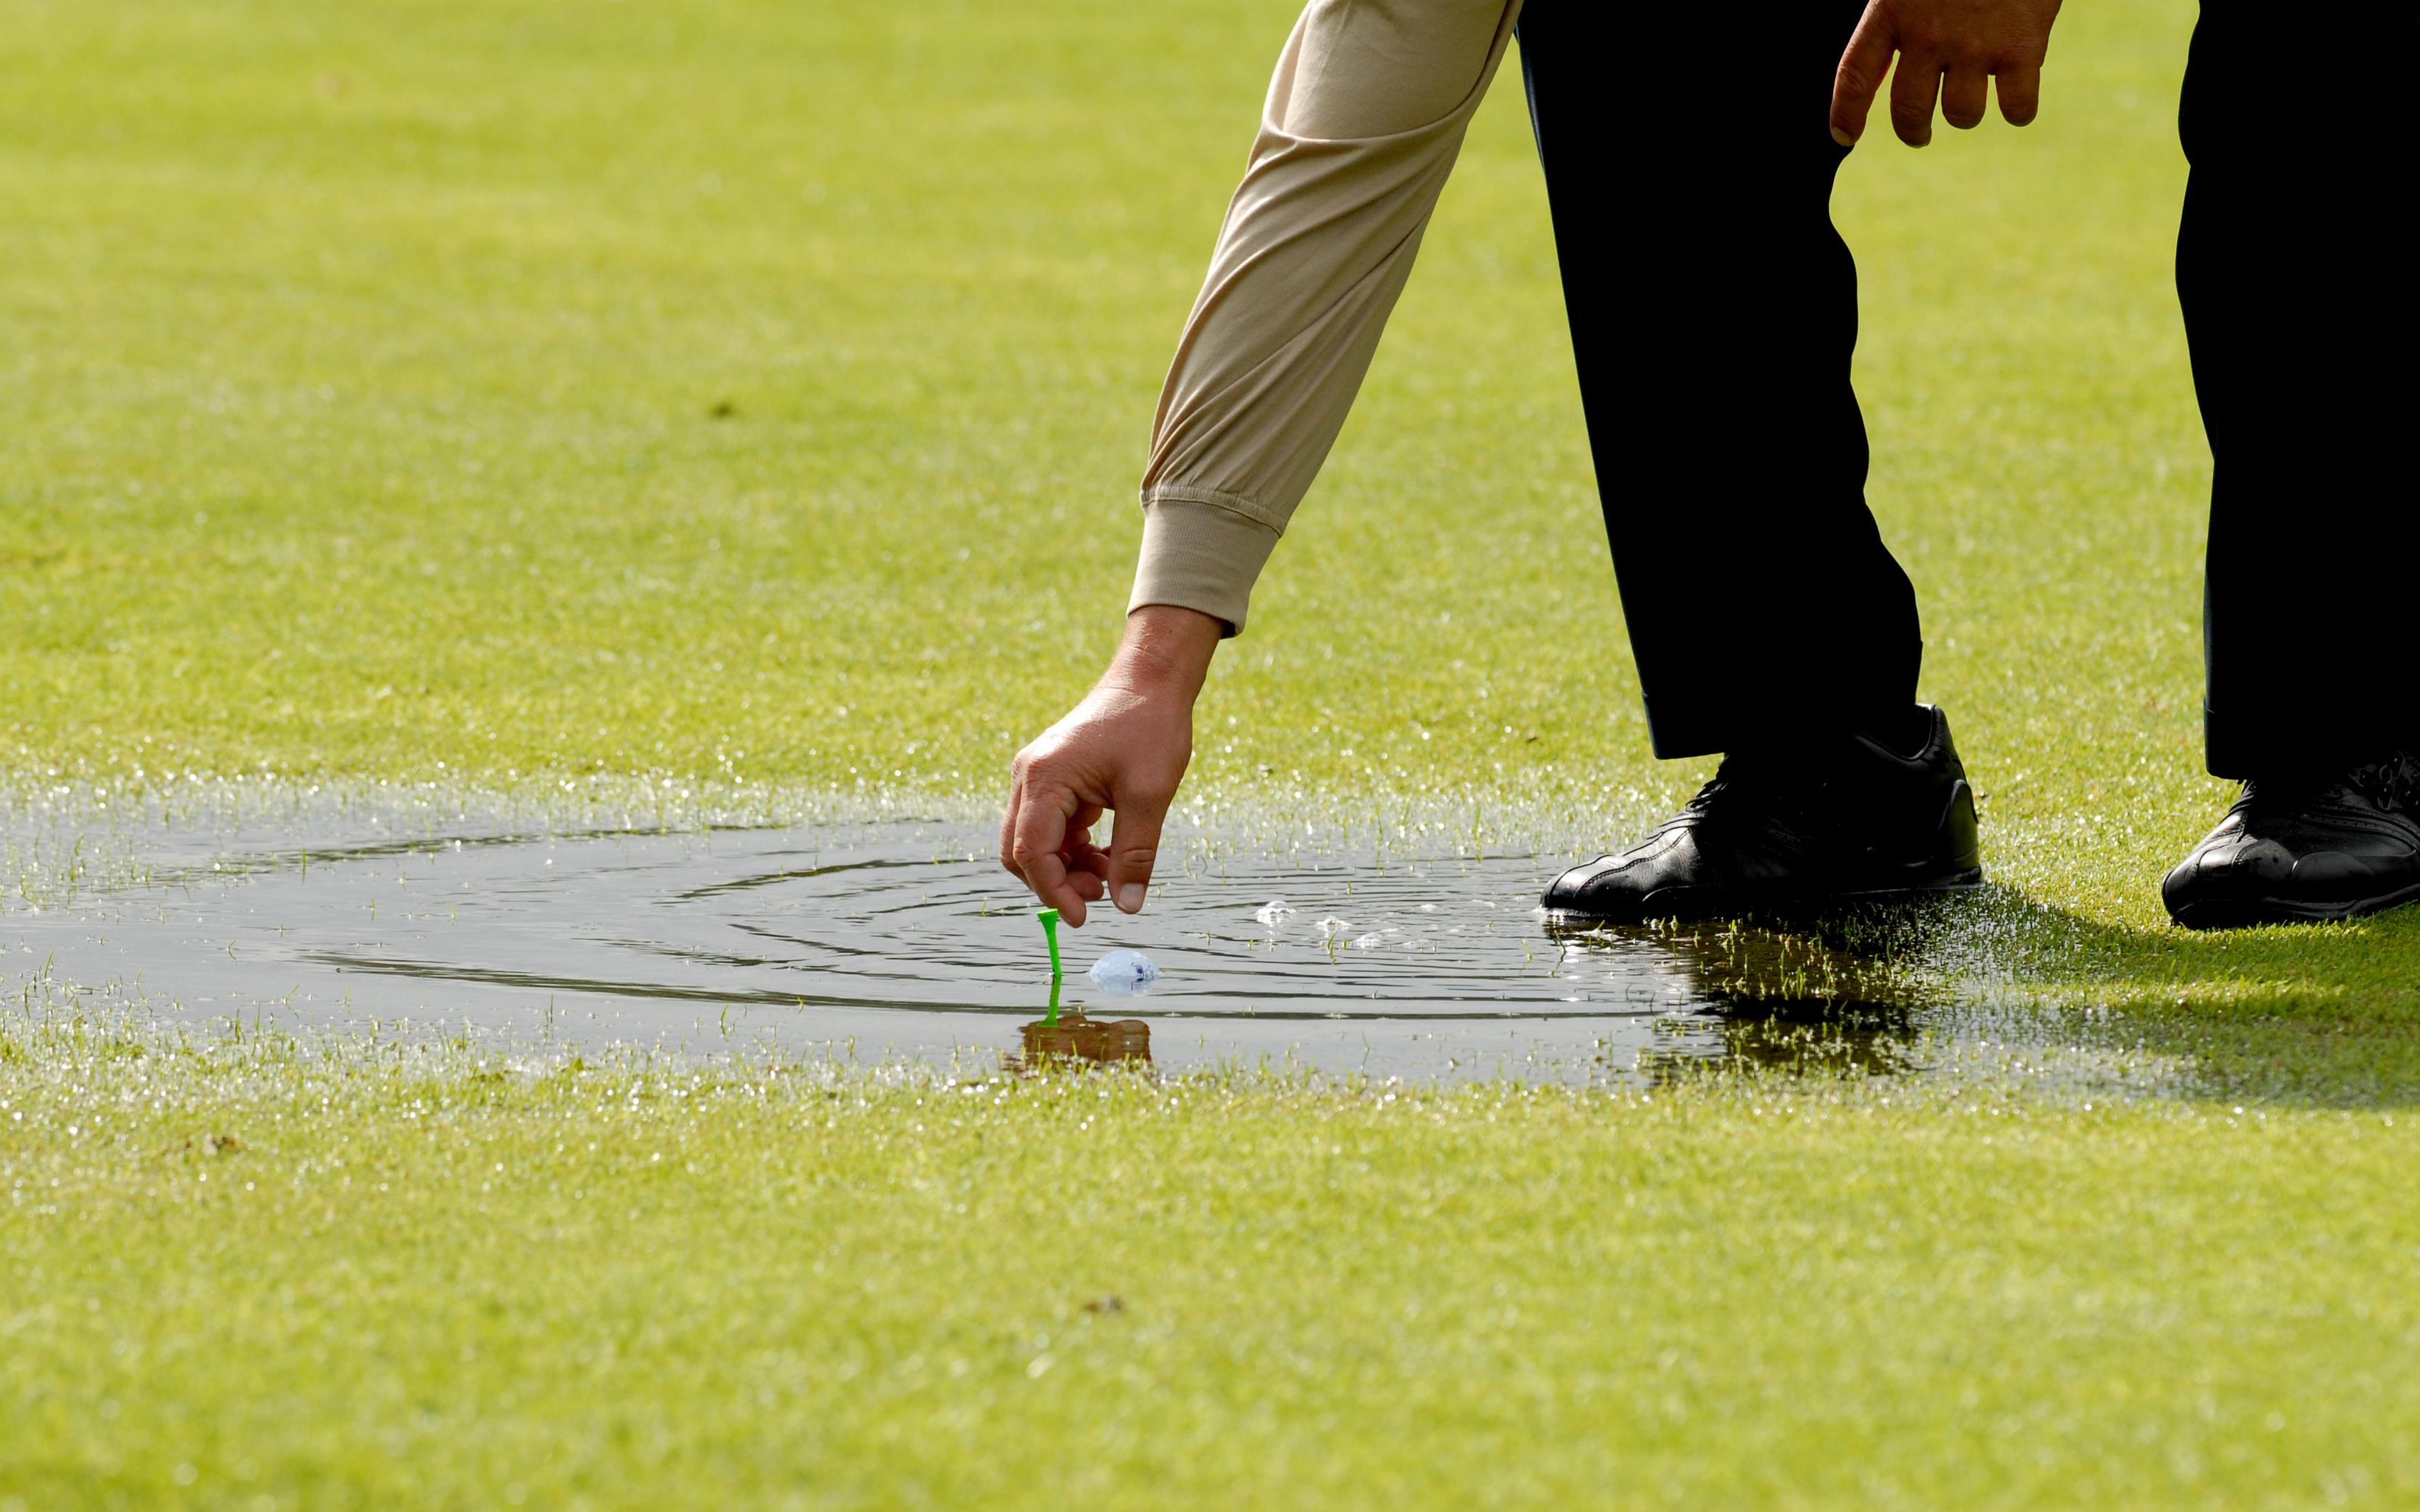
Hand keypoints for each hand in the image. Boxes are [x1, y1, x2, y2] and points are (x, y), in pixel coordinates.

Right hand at [999, 605, 1221, 925]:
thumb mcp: (1149, 796)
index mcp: (1045, 778)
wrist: (1150, 681)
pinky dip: (1073, 848)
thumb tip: (1127, 906)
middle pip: (1020, 851)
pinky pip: (1050, 827)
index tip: (1083, 919)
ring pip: (1034, 842)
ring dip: (1066, 867)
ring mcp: (1037, 775)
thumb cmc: (1150, 728)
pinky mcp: (1053, 777)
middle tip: (1100, 895)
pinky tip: (1108, 854)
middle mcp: (1029, 776)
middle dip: (1055, 882)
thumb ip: (1134, 855)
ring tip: (1111, 874)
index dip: (1053, 892)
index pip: (1031, 852)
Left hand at [1830, 0, 2061, 147]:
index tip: (1844, 136)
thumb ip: (1897, 15)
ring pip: (1962, 114)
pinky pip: (2017, 107)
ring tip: (1970, 97)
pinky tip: (2015, 100)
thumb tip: (1886, 66)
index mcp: (1891, 10)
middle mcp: (1928, 34)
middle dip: (1912, 130)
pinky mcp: (2022, 47)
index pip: (1855, 77)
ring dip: (1964, 115)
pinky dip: (2018, 112)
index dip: (1846, 113)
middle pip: (1909, 110)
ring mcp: (1974, 44)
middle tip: (1919, 134)